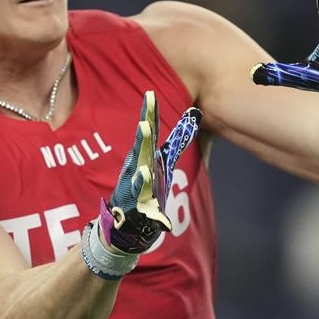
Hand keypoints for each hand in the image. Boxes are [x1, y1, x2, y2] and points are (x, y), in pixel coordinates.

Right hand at [99, 91, 201, 253]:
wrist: (124, 224)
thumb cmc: (145, 188)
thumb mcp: (162, 163)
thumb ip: (178, 140)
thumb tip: (194, 115)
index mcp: (144, 157)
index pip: (148, 132)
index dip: (149, 113)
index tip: (150, 93)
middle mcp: (137, 168)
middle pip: (143, 145)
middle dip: (145, 126)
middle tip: (146, 106)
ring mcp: (135, 186)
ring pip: (140, 168)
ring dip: (142, 155)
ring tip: (144, 132)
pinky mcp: (136, 206)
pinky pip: (141, 197)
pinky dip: (142, 186)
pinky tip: (145, 175)